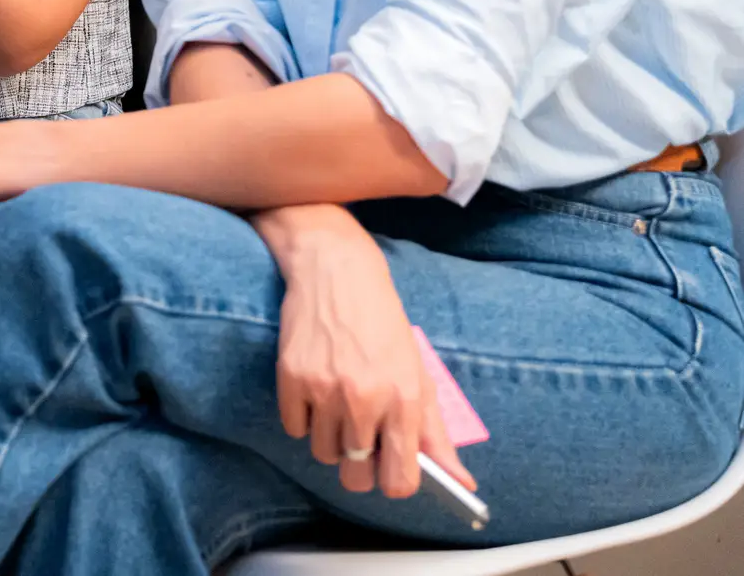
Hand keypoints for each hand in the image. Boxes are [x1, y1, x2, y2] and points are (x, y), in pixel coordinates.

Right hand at [257, 207, 476, 500]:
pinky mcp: (291, 378)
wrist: (336, 272)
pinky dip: (303, 418)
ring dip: (330, 439)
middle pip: (355, 477)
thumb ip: (436, 433)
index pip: (400, 480)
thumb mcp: (417, 372)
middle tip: (360, 439)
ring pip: (323, 453)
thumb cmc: (381, 324)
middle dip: (359, 467)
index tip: (390, 468)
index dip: (394, 482)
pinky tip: (314, 391)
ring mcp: (325, 390)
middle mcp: (365, 399)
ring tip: (337, 406)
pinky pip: (294, 429)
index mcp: (405, 399)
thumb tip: (462, 482)